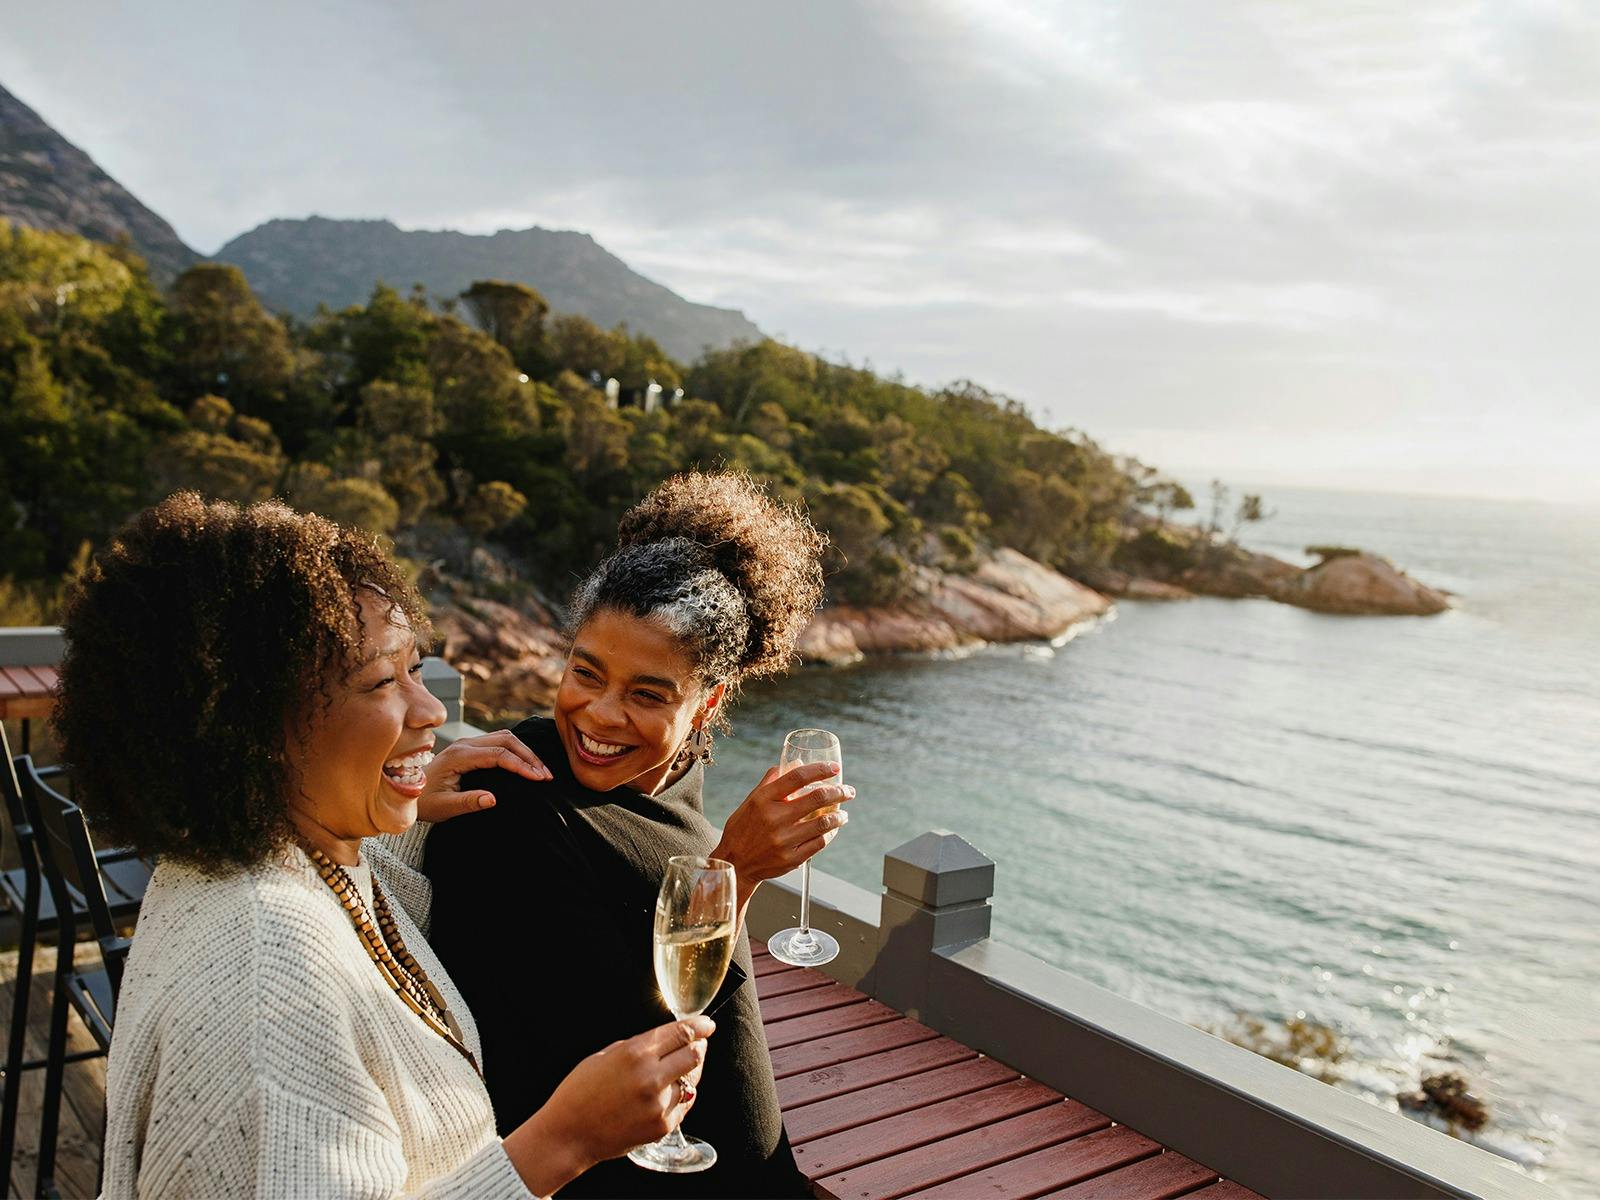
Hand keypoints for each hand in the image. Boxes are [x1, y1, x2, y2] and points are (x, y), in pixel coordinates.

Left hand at [415, 730, 550, 822]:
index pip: (499, 754)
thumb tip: (494, 799)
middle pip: (506, 740)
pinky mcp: (470, 747)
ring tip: (540, 771)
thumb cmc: (424, 802)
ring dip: (525, 752)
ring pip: (505, 738)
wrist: (404, 791)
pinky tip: (526, 764)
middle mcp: (464, 744)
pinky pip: (499, 742)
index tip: (540, 779)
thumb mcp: (444, 808)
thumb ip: (468, 802)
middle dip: (530, 756)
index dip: (522, 765)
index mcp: (459, 756)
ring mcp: (467, 743)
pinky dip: (516, 750)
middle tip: (547, 775)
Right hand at [509, 1017, 712, 1190]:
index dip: (699, 1026)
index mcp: (635, 1053)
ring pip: (692, 1081)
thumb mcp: (606, 1055)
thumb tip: (668, 1040)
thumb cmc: (580, 1091)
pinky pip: (683, 1104)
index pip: (682, 1033)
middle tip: (697, 1045)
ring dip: (687, 1073)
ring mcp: (658, 1104)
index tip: (706, 1025)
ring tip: (672, 1073)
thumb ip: (639, 1046)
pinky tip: (663, 1095)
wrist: (569, 1134)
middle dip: (699, 1047)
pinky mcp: (661, 1126)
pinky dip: (679, 1097)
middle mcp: (651, 1077)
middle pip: (695, 1055)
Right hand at [713, 761, 853, 893]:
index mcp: (764, 799)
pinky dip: (829, 834)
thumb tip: (794, 764)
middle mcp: (774, 818)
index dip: (820, 770)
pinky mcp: (791, 859)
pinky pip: (819, 843)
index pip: (798, 777)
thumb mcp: (751, 801)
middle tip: (848, 791)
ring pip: (823, 823)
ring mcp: (784, 840)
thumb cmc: (742, 829)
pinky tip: (832, 830)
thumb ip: (772, 782)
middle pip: (817, 798)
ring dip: (839, 816)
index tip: (835, 768)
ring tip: (843, 814)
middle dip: (839, 792)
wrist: (735, 864)